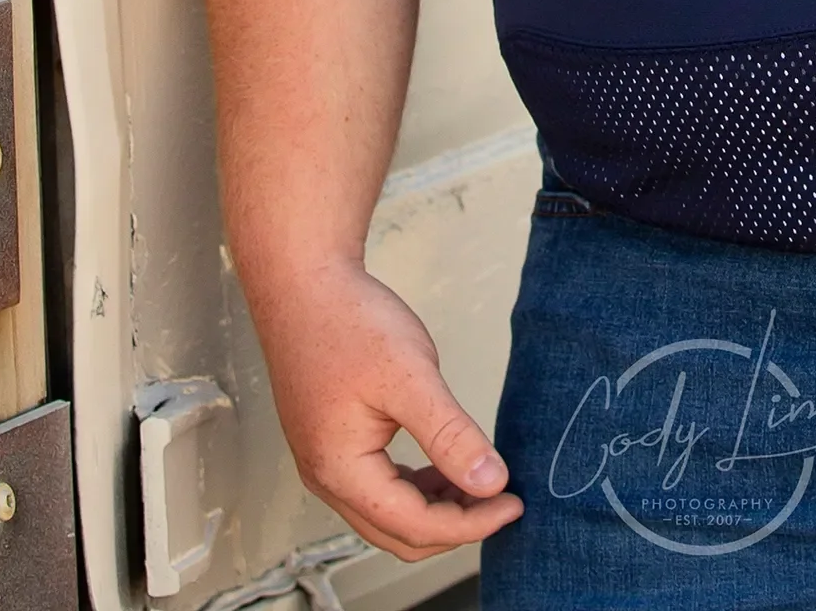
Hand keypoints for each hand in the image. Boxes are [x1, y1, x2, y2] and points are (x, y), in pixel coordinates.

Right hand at [254, 254, 523, 559]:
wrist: (303, 282)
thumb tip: (490, 482)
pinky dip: (415, 488)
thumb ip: (450, 435)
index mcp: (340, 470)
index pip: (414, 526)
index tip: (512, 504)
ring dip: (436, 509)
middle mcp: (326, 477)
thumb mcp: (410, 376)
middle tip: (502, 501)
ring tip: (480, 484)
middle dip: (455, 525)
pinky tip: (444, 467)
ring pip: (387, 515)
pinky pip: (378, 488)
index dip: (470, 524)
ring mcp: (324, 462)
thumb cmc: (346, 321)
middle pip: (399, 533)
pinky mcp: (331, 443)